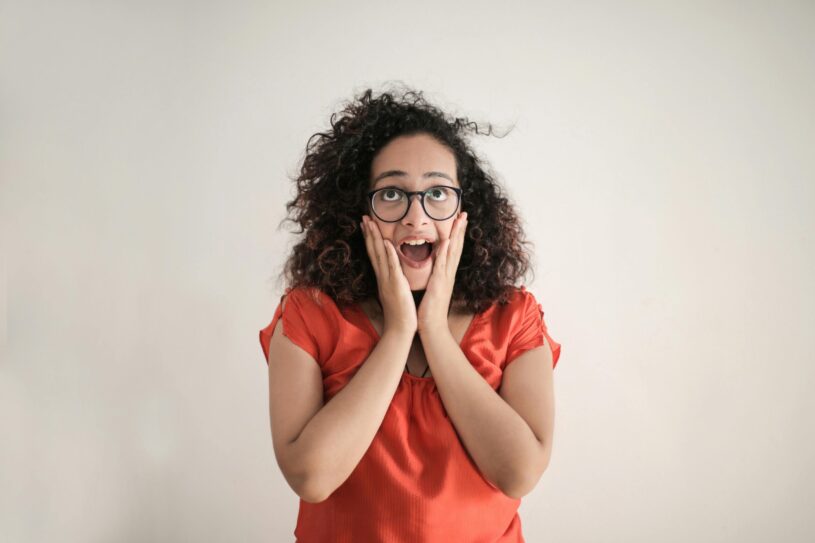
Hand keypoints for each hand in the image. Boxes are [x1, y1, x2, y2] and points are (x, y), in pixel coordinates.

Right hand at [361, 215, 416, 335]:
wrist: (400, 330)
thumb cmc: (400, 313)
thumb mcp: (395, 292)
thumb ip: (393, 280)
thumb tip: (393, 271)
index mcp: (383, 278)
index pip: (375, 255)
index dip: (370, 239)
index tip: (367, 225)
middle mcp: (382, 277)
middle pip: (373, 251)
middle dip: (368, 233)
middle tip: (364, 217)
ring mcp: (387, 281)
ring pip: (379, 256)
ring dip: (375, 238)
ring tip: (370, 223)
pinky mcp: (396, 286)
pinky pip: (392, 267)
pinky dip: (388, 254)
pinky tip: (386, 242)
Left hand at [417, 211, 467, 332]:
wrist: (432, 327)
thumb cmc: (430, 309)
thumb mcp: (433, 288)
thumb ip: (435, 276)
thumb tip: (434, 267)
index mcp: (446, 274)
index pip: (453, 250)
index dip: (457, 234)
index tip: (459, 220)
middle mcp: (448, 274)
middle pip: (457, 247)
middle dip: (460, 229)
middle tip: (464, 213)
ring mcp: (445, 278)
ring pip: (453, 252)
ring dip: (457, 235)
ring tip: (460, 220)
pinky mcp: (439, 284)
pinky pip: (442, 265)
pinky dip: (445, 252)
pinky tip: (448, 241)